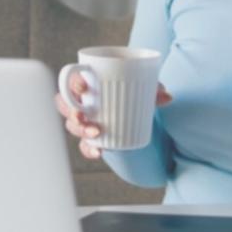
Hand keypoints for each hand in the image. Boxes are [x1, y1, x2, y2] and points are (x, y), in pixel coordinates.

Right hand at [53, 74, 171, 160]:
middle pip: (65, 106)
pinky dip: (89, 149)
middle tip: (82, 116)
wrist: (136, 111)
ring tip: (95, 132)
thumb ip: (153, 89)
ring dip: (80, 130)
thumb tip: (166, 96)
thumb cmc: (133, 92)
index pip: (70, 80)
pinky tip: (98, 152)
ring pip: (72, 126)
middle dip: (71, 112)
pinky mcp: (92, 137)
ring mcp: (85, 120)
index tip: (84, 87)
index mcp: (88, 83)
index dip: (72, 83)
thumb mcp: (143, 87)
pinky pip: (84, 145)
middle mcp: (82, 102)